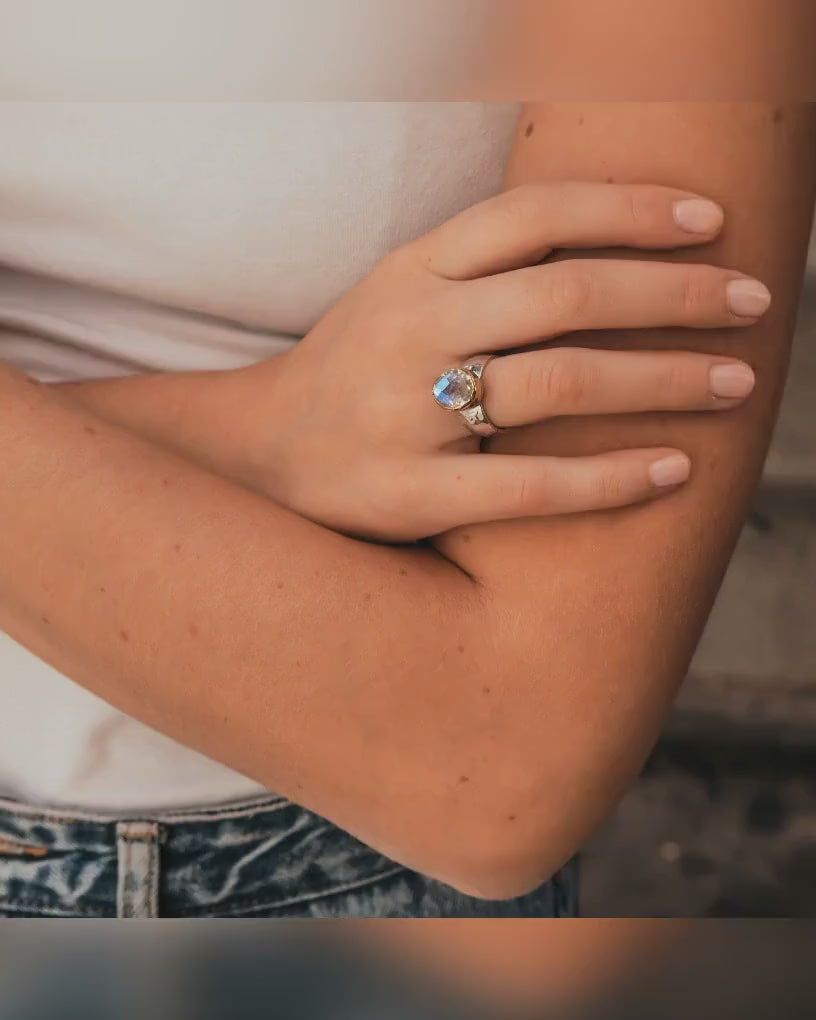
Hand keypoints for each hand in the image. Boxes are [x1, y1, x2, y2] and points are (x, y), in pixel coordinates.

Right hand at [235, 181, 768, 541]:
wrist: (256, 451)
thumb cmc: (350, 369)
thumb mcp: (400, 292)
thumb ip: (483, 268)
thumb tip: (605, 252)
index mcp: (412, 269)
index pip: (538, 214)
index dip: (633, 209)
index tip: (712, 225)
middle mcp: (410, 328)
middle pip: (568, 293)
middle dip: (675, 295)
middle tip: (752, 305)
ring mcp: (407, 413)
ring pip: (559, 382)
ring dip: (662, 379)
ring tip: (733, 384)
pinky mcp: (409, 495)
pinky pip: (528, 485)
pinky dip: (610, 478)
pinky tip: (672, 471)